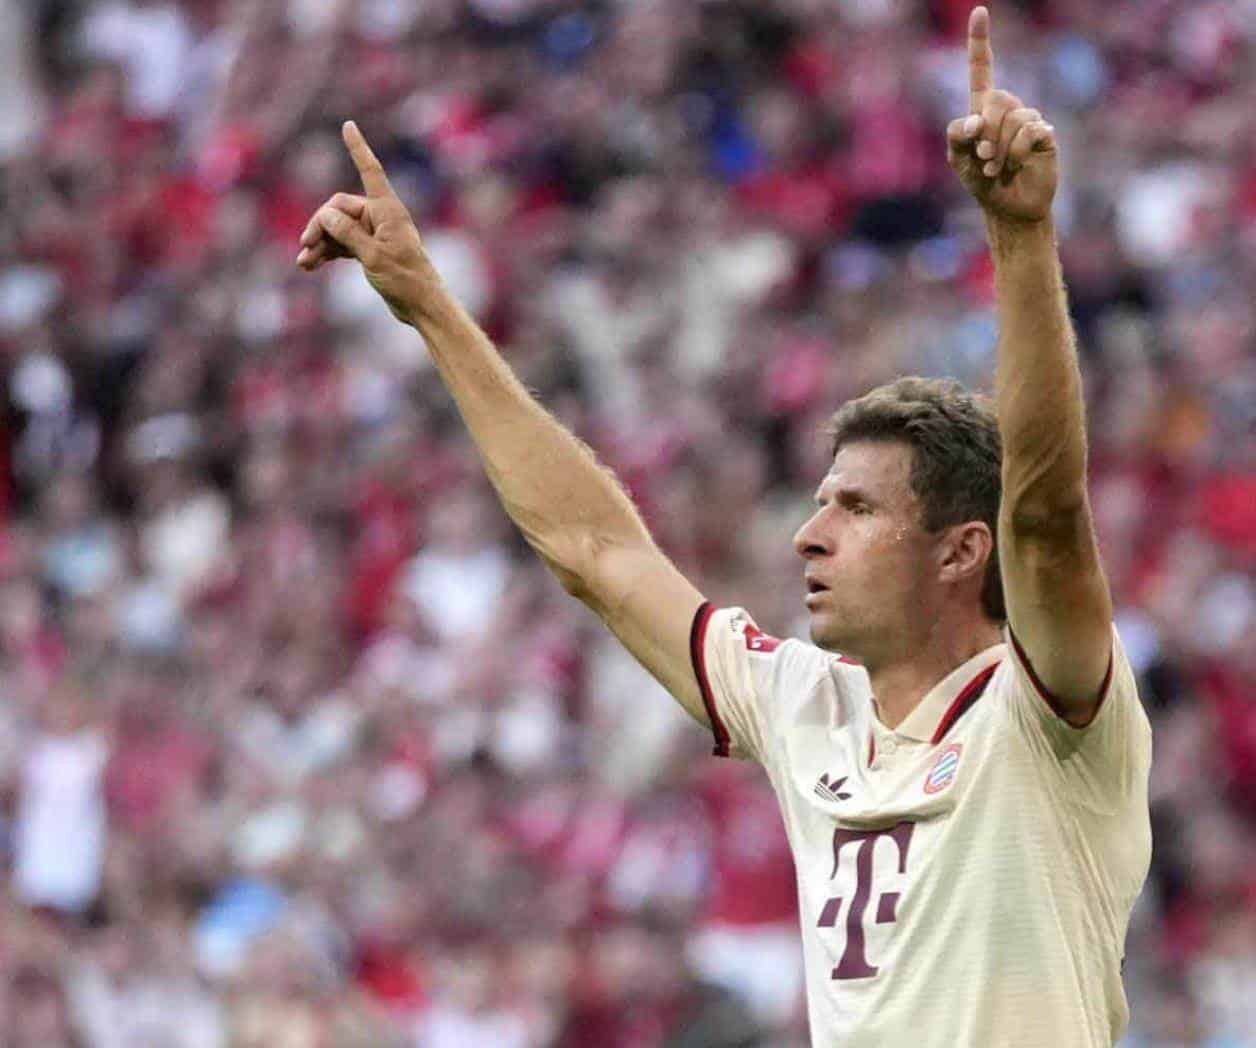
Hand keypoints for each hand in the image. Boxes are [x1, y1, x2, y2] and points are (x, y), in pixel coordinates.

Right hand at [296, 121, 435, 323]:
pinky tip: (309, 265)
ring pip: (337, 229)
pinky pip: (341, 244)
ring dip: (320, 243)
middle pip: (339, 209)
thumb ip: (348, 233)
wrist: (421, 306)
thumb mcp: (373, 256)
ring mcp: (373, 234)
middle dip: (320, 225)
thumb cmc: (405, 279)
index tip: (348, 125)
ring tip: (303, 262)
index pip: (369, 171)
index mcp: (387, 210)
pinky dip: (327, 253)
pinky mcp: (368, 251)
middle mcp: (380, 217)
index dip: (358, 149)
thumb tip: (325, 215)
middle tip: (306, 244)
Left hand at [947, 7, 1056, 223]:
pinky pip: (1031, 131)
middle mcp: (1008, 109)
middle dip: (986, 133)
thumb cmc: (981, 183)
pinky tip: (1018, 165)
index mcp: (983, 109)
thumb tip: (977, 120)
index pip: (982, 69)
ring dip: (1001, 149)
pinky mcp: (1045, 135)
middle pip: (996, 99)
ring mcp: (1029, 120)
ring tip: (998, 168)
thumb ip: (956, 136)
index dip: (979, 42)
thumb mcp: (958, 161)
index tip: (979, 11)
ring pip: (1015, 117)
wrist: (1008, 207)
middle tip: (984, 159)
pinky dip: (1018, 153)